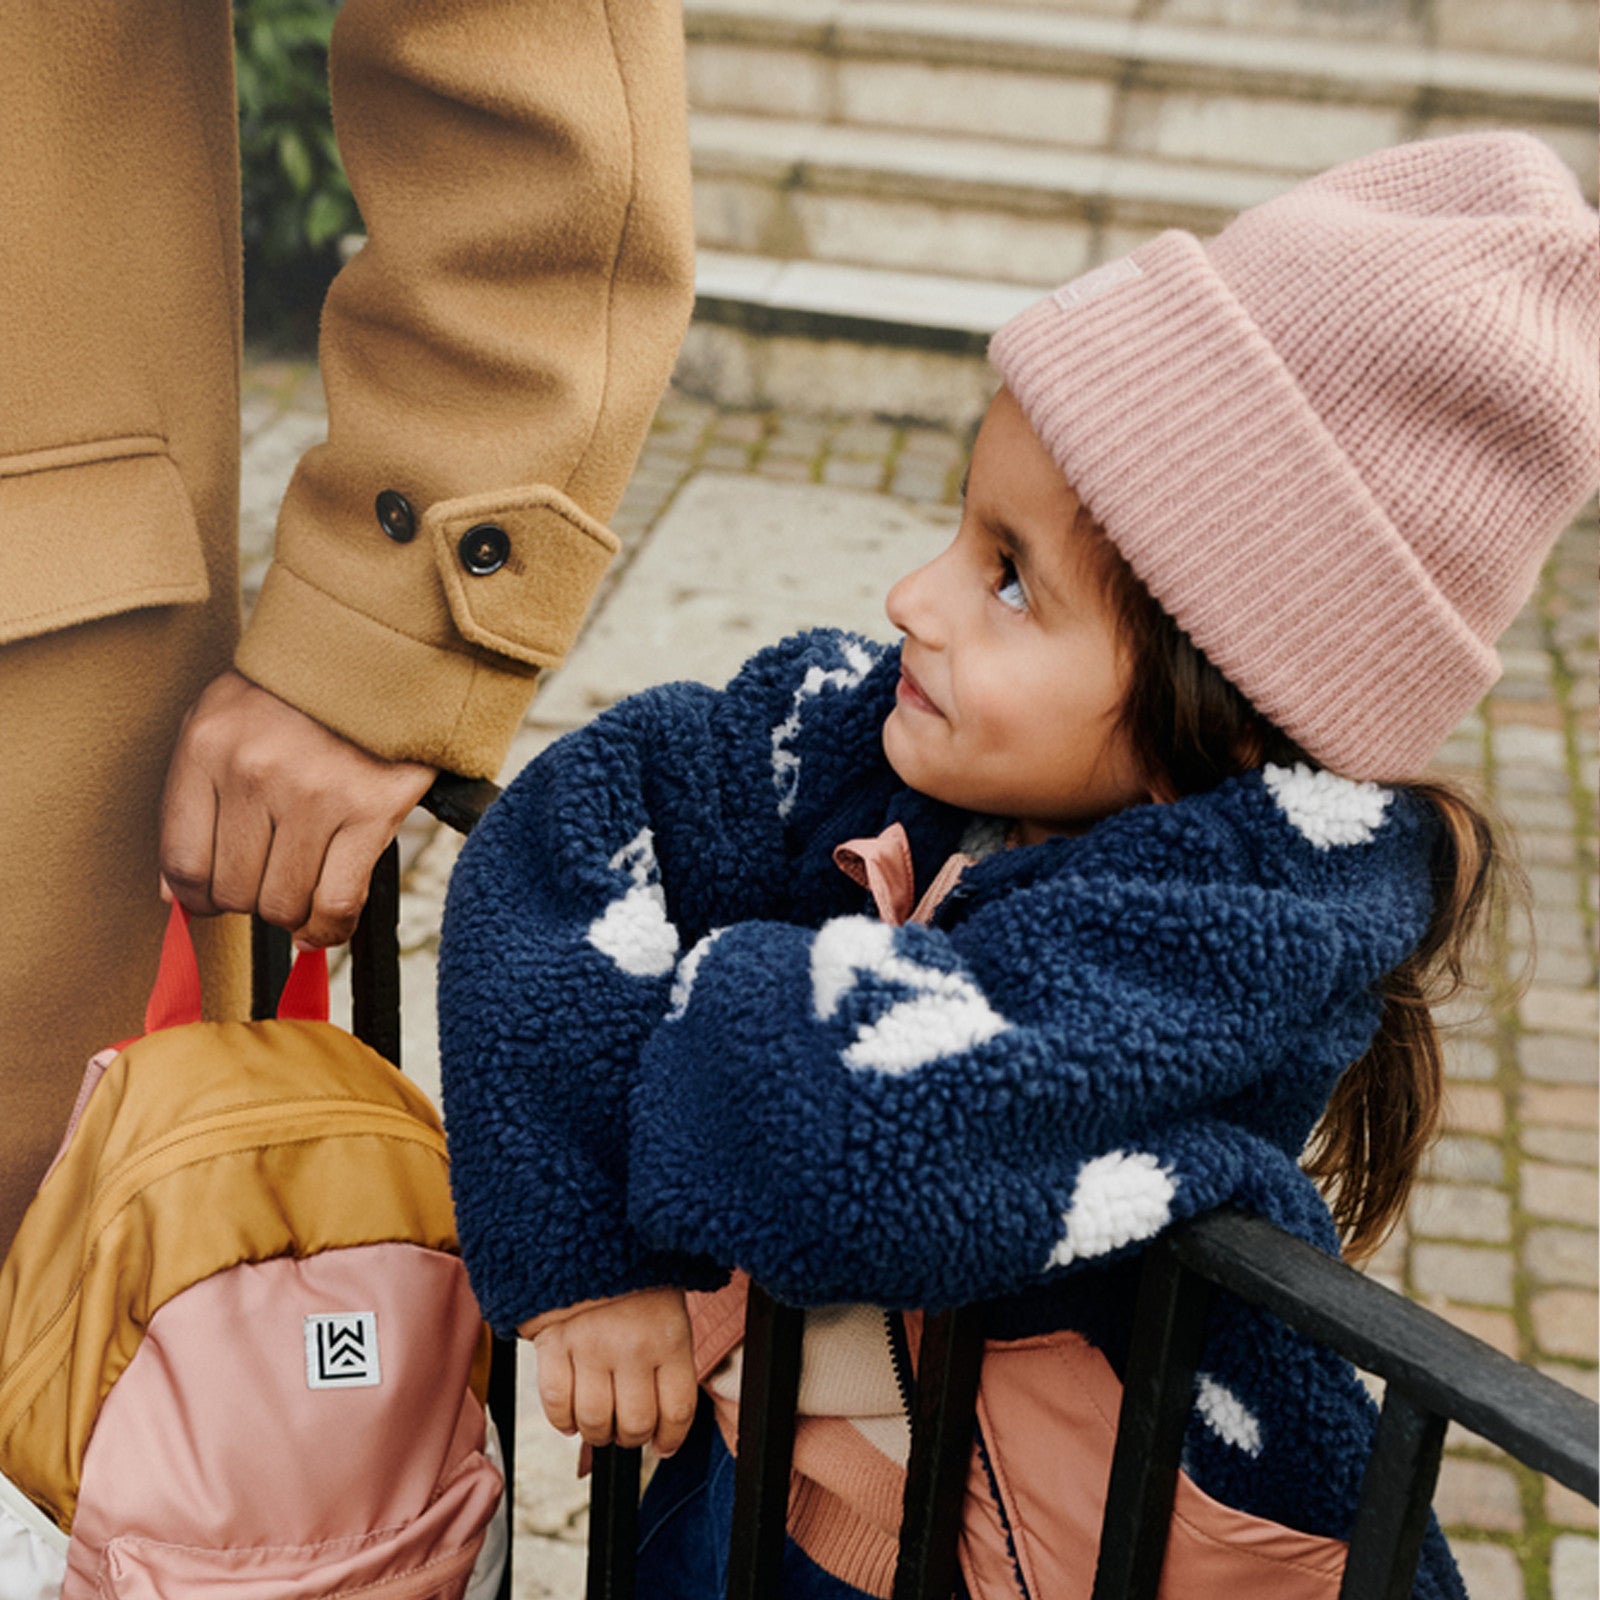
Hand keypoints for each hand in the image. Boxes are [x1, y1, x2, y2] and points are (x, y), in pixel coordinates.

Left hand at [159, 671, 435, 948]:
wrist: (379, 656)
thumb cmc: (295, 697)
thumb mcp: (221, 725)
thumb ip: (191, 803)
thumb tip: (175, 895)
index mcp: (208, 746)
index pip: (182, 860)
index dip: (195, 898)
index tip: (214, 900)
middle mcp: (256, 772)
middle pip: (233, 890)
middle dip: (249, 902)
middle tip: (269, 882)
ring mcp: (316, 793)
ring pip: (284, 904)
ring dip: (290, 914)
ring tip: (301, 890)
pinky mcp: (372, 810)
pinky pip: (337, 902)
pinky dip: (329, 927)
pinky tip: (327, 919)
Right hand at [523, 1288, 696, 1455]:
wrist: (589, 1226)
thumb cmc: (635, 1272)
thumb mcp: (668, 1306)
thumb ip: (668, 1357)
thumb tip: (662, 1417)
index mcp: (670, 1336)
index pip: (677, 1411)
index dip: (671, 1438)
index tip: (663, 1443)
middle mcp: (633, 1347)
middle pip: (635, 1424)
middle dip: (631, 1436)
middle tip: (627, 1428)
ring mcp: (591, 1346)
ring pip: (594, 1420)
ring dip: (596, 1432)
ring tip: (598, 1421)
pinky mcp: (554, 1342)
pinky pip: (555, 1402)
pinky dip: (561, 1418)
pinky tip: (569, 1413)